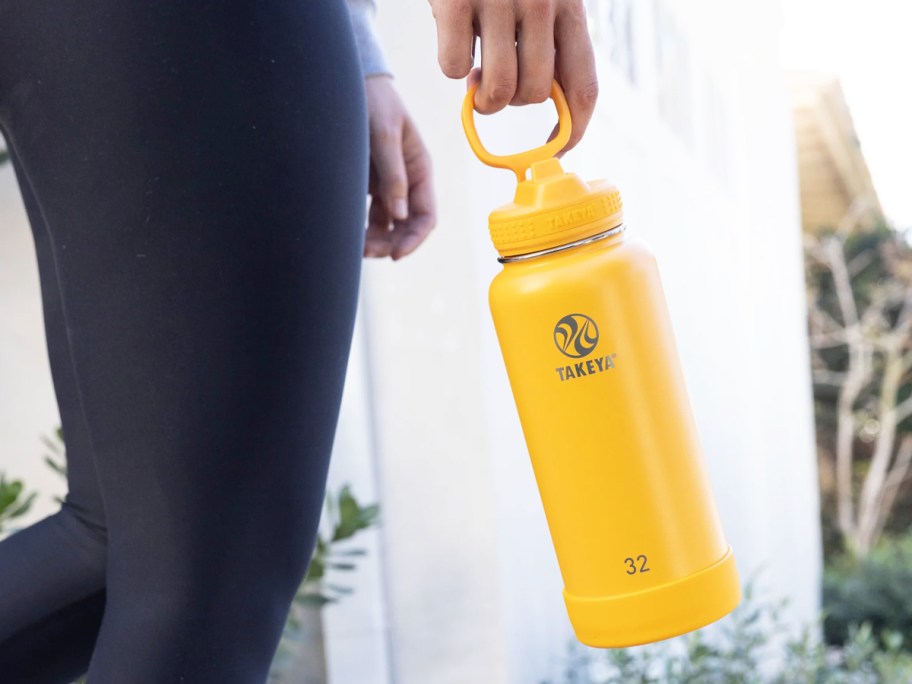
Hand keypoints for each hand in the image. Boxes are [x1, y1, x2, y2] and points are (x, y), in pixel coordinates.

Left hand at [364, 76, 436, 260]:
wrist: (348, 83)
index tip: (395, 255)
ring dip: (375, 240)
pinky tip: (348, 234)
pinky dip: (361, 227)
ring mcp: (387, 184)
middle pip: (406, 226)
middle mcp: (406, 181)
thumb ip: (392, 174)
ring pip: (386, 225)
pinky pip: (369, 215)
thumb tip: (399, 217)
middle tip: (366, 253)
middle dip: (391, 243)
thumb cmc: (374, 102)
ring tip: (354, 247)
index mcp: (420, 169)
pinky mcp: (367, 184)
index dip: (414, 239)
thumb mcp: (384, 134)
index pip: (425, 215)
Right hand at [429, 0, 597, 152]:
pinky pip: (452, 67)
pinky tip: (452, 40)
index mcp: (569, 7)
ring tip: (473, 75)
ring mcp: (498, 0)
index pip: (583, 85)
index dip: (573, 128)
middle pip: (533, 94)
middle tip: (490, 85)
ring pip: (498, 89)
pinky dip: (449, 67)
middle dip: (508, 103)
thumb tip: (540, 101)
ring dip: (480, 97)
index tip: (556, 147)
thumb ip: (547, 41)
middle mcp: (541, 2)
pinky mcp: (456, 0)